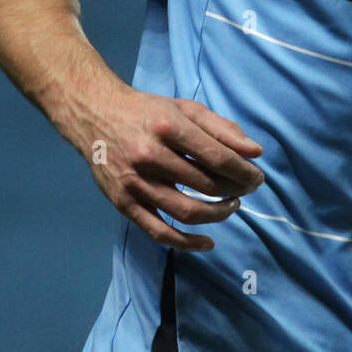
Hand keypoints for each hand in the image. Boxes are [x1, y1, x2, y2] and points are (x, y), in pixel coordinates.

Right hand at [72, 88, 264, 252]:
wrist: (94, 115)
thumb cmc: (147, 111)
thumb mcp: (185, 108)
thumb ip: (222, 128)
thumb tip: (256, 153)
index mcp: (168, 127)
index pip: (217, 157)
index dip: (244, 172)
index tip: (257, 177)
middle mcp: (150, 156)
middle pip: (206, 185)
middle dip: (235, 190)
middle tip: (247, 189)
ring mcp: (134, 183)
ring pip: (186, 211)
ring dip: (218, 214)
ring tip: (232, 205)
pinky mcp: (123, 203)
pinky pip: (158, 231)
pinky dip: (186, 243)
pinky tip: (208, 242)